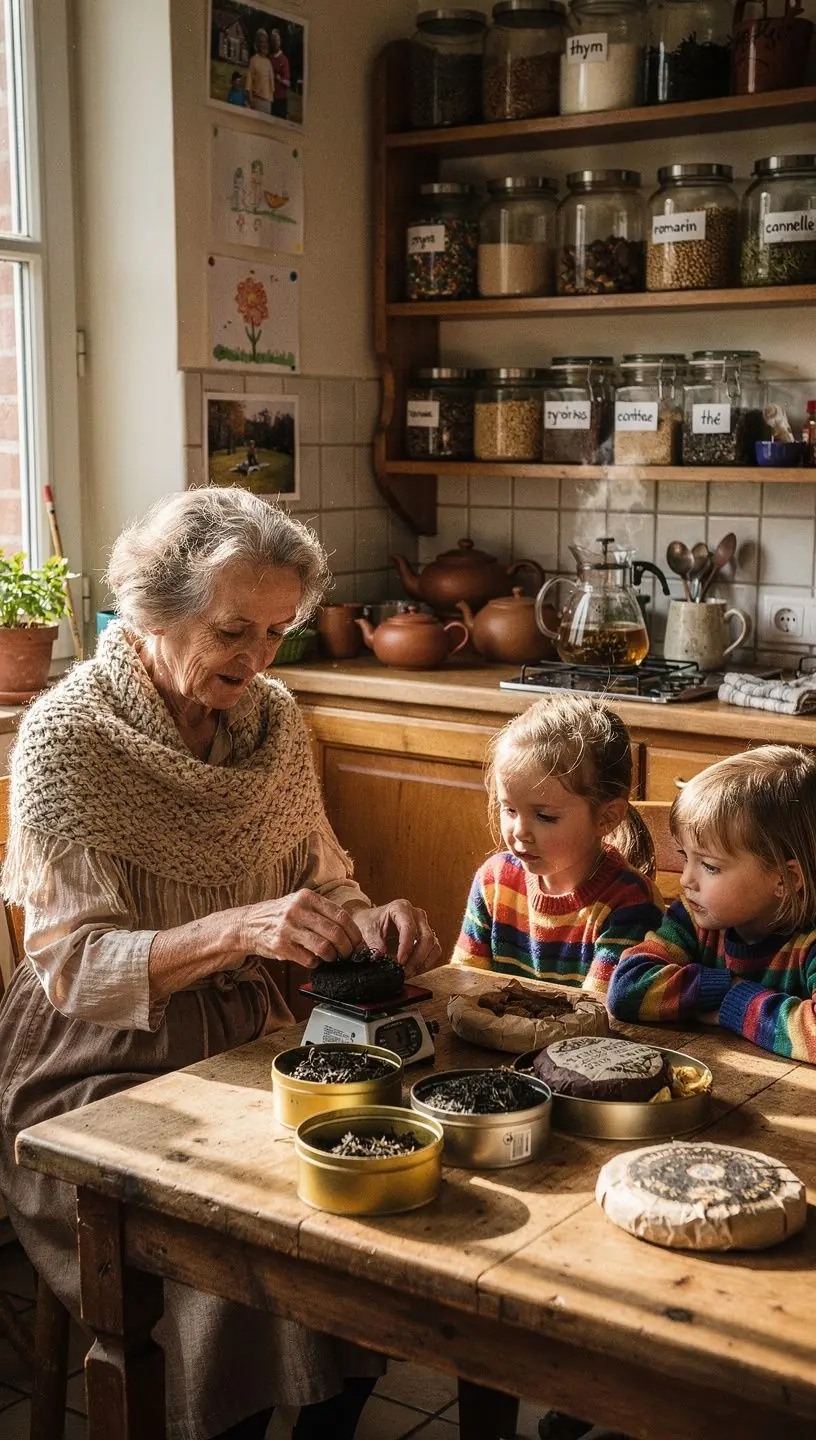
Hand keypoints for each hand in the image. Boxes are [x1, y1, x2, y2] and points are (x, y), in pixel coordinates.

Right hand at [240, 890, 362, 970]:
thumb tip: (350, 933)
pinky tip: (314, 960)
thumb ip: (322, 913)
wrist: (247, 924)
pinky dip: (316, 963)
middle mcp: (298, 910)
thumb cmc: (280, 915)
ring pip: (324, 948)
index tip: (359, 943)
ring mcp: (288, 928)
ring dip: (333, 957)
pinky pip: (309, 959)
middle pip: (336, 933)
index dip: (354, 933)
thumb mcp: (299, 903)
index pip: (341, 915)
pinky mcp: (281, 946)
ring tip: (332, 958)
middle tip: (349, 955)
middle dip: (347, 948)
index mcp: (307, 897)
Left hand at [352, 899, 441, 977]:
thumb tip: (380, 957)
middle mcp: (416, 914)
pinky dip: (426, 962)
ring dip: (422, 962)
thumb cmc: (370, 922)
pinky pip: (434, 950)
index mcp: (400, 908)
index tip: (400, 962)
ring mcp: (424, 925)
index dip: (406, 946)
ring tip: (408, 972)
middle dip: (416, 958)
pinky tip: (414, 969)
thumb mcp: (367, 931)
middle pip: (426, 937)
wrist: (371, 921)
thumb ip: (374, 944)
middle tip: (404, 972)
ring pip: (433, 945)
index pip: (409, 927)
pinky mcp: (427, 936)